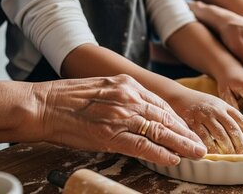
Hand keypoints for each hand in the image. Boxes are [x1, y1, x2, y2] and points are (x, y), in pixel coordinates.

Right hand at [36, 74, 205, 165]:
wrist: (42, 105)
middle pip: (165, 117)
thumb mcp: (101, 87)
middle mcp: (128, 97)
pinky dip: (160, 152)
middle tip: (200, 144)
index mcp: (127, 84)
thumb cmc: (66, 98)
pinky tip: (173, 158)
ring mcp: (121, 114)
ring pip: (159, 130)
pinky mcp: (110, 133)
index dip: (176, 119)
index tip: (187, 129)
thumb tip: (138, 112)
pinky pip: (142, 145)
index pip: (160, 103)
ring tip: (196, 153)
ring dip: (181, 144)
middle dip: (185, 132)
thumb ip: (122, 97)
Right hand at [169, 88, 242, 153]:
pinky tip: (215, 153)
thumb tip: (241, 130)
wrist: (180, 96)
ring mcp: (205, 116)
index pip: (239, 118)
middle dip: (239, 142)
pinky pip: (204, 137)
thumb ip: (227, 114)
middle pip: (232, 128)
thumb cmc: (201, 103)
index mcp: (224, 106)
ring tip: (231, 154)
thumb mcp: (217, 104)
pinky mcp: (193, 122)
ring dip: (227, 147)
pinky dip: (211, 147)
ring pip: (220, 134)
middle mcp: (216, 110)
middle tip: (242, 151)